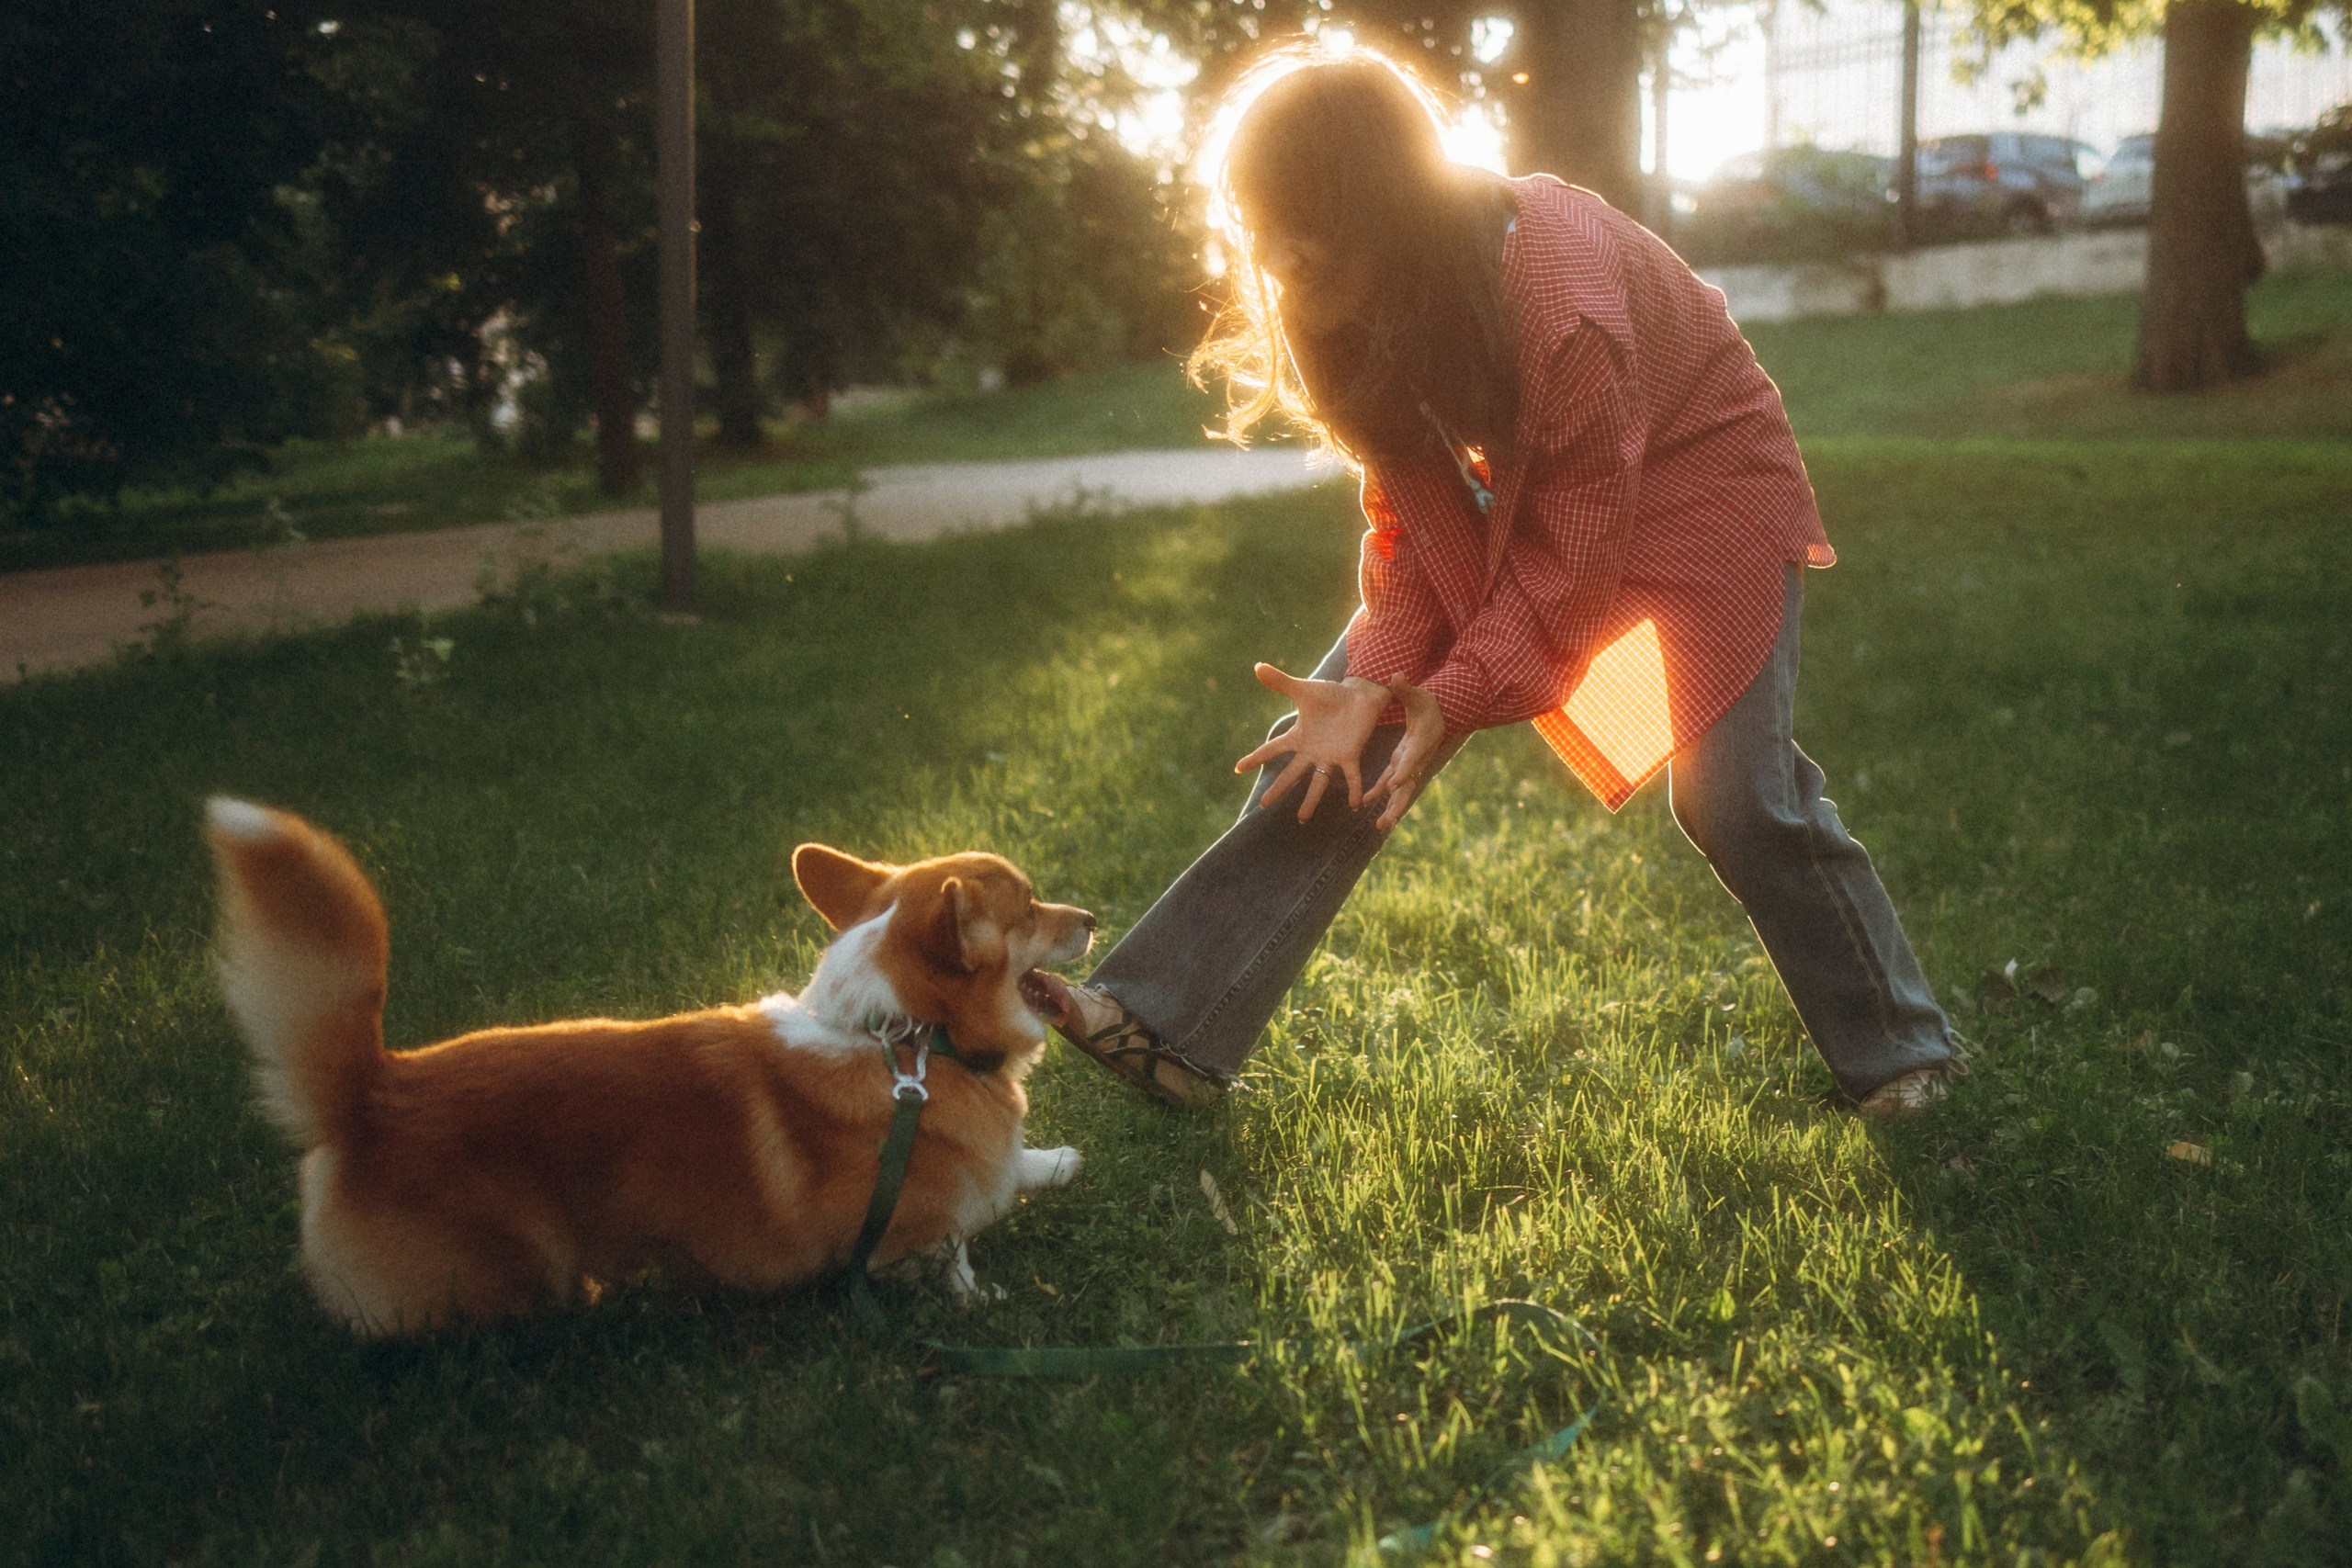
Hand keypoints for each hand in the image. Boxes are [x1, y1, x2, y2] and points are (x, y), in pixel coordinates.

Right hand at [1233, 666, 1389, 822]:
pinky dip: (1353, 789)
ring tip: (1302, 818)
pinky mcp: (1350, 755)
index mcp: (1299, 736)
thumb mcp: (1303, 689)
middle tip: (1263, 805)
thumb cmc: (1331, 694)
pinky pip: (1351, 776)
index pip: (1272, 749)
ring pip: (1318, 782)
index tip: (1237, 768)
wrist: (1358, 695)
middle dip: (1278, 788)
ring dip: (1311, 800)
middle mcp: (1311, 750)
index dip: (1255, 758)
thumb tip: (1257, 666)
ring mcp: (1330, 755)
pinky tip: (1354, 804)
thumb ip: (1280, 682)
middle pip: (1291, 772)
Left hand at [1362, 681, 1444, 829]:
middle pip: (1408, 786)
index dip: (1402, 772)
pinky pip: (1389, 781)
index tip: (1393, 785)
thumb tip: (1396, 675)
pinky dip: (1379, 792)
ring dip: (1391, 807)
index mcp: (1419, 743)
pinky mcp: (1400, 763)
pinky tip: (1366, 802)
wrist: (1437, 712)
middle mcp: (1414, 758)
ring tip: (1381, 826)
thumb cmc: (1427, 701)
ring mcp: (1408, 763)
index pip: (1410, 760)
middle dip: (1398, 804)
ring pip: (1400, 790)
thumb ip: (1404, 687)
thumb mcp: (1417, 693)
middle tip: (1387, 822)